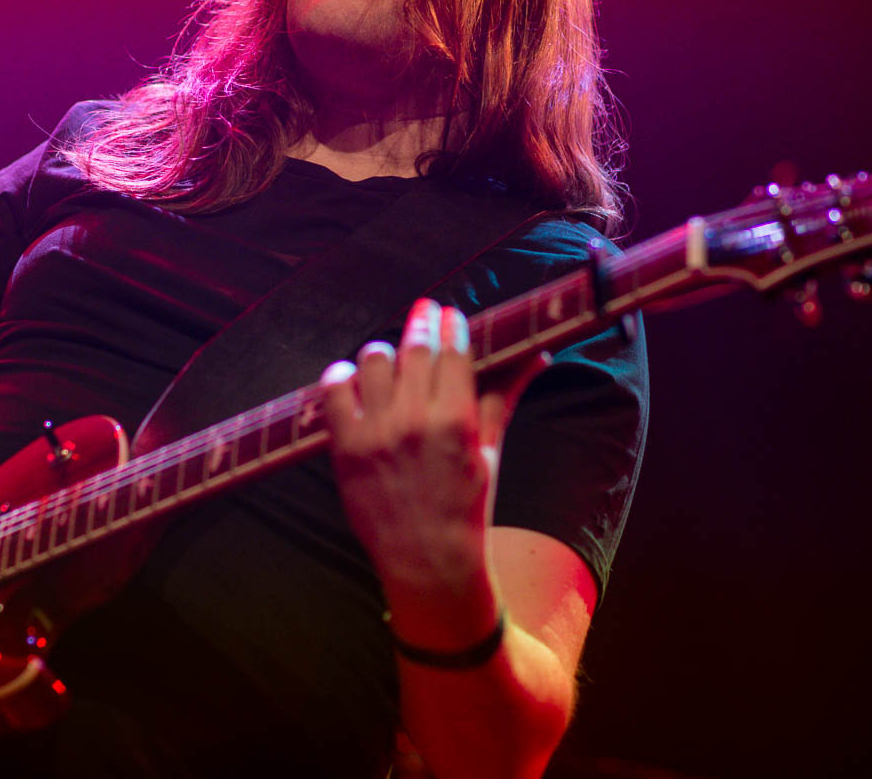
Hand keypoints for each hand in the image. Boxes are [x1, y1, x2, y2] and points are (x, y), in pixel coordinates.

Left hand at [320, 298, 520, 644]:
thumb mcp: (490, 450)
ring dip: (383, 351)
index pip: (452, 351)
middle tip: (424, 310)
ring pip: (373, 360)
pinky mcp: (345, 448)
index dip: (450, 324)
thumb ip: (506, 396)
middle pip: (415, 349)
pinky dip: (341, 376)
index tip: (448, 312)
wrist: (428, 560)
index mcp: (457, 420)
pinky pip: (334, 391)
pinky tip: (351, 376)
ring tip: (389, 355)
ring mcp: (376, 433)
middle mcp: (415, 421)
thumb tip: (538, 355)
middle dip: (422, 322)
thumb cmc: (467, 505)